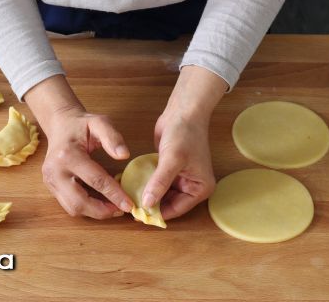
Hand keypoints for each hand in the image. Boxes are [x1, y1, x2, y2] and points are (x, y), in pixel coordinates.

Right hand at [24, 75, 133, 218]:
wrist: (60, 123)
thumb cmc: (81, 124)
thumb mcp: (100, 123)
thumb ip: (112, 137)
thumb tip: (124, 155)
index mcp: (67, 155)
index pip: (95, 180)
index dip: (114, 194)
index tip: (130, 204)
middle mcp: (54, 171)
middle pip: (79, 202)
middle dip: (102, 211)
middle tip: (121, 210)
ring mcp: (50, 180)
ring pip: (72, 208)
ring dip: (94, 212)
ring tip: (112, 208)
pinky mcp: (50, 186)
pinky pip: (68, 204)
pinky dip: (86, 208)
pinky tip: (99, 203)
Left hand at [141, 65, 227, 219]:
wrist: (182, 111)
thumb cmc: (185, 134)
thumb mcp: (172, 160)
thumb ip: (160, 182)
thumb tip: (148, 203)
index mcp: (200, 188)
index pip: (177, 209)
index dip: (158, 213)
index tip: (139, 216)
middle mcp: (192, 186)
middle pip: (168, 203)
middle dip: (151, 204)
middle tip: (130, 208)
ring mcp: (180, 178)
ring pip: (160, 194)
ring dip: (146, 195)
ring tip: (128, 198)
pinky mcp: (168, 169)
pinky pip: (156, 182)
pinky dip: (145, 184)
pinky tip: (131, 186)